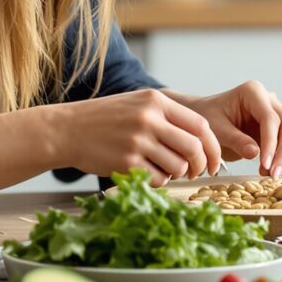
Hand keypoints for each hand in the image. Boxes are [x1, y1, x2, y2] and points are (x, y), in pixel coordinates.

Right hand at [57, 89, 220, 184]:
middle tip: (196, 173)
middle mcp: (149, 119)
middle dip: (201, 165)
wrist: (67, 129)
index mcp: (156, 101)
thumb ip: (167, 115)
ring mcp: (137, 141)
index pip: (200, 125)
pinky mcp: (126, 162)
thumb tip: (202, 140)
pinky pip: (158, 178)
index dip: (213, 147)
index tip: (214, 161)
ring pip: (178, 166)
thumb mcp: (137, 103)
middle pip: (194, 147)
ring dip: (178, 174)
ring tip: (167, 171)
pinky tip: (149, 174)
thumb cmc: (106, 119)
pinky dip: (159, 180)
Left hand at [172, 81, 281, 177]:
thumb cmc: (209, 118)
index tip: (265, 165)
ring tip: (271, 174)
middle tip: (274, 174)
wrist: (207, 117)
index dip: (271, 143)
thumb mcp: (217, 130)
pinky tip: (273, 170)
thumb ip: (235, 140)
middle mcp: (269, 99)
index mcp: (253, 92)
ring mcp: (276, 111)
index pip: (270, 118)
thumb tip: (256, 154)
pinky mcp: (279, 126)